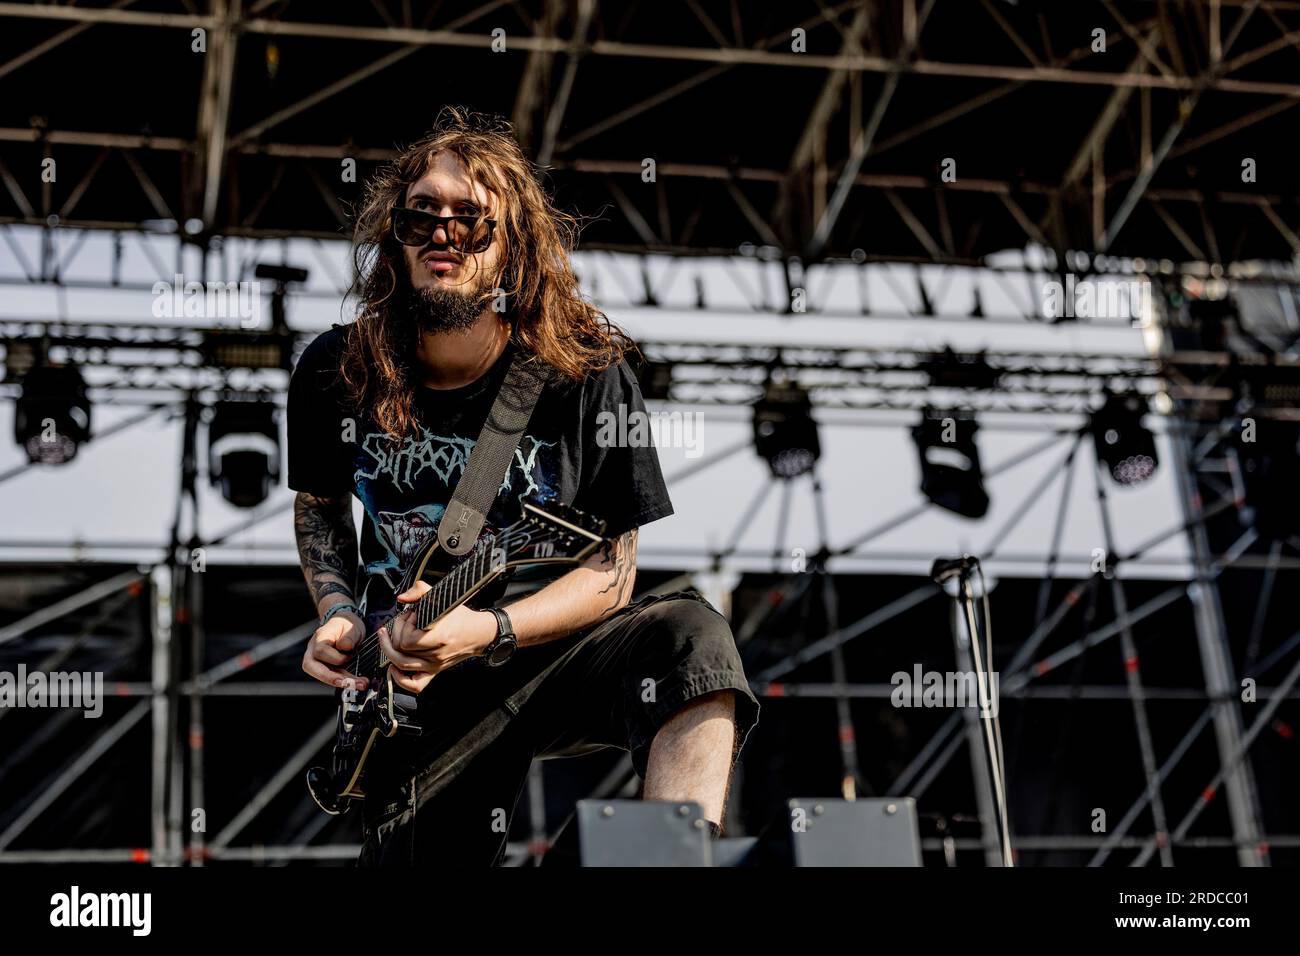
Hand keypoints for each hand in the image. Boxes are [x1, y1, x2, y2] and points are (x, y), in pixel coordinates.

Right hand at [302, 608, 368, 691]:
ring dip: (342, 681)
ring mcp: (317, 659)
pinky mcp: (325, 666)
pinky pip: (331, 675)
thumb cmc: (347, 624)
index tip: (350, 655)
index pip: (320, 651)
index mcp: (320, 637)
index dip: (336, 657)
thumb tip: (345, 647)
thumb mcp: (352, 626)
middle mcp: (313, 649)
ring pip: (322, 674)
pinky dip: (344, 680)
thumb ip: (349, 637)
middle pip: (311, 667)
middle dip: (331, 678)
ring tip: (359, 684)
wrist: (346, 625)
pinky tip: (357, 682)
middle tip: (348, 683)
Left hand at [379, 581, 497, 693]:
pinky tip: (394, 667)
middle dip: (395, 633)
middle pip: (401, 651)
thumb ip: (420, 590)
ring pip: (401, 665)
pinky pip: (414, 684)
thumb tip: (402, 598)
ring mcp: (434, 665)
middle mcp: (436, 655)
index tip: (411, 615)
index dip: (404, 625)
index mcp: (439, 637)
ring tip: (388, 640)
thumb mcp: (443, 597)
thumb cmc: (462, 617)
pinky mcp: (434, 671)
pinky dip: (401, 679)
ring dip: (390, 651)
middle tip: (402, 622)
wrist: (480, 633)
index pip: (407, 640)